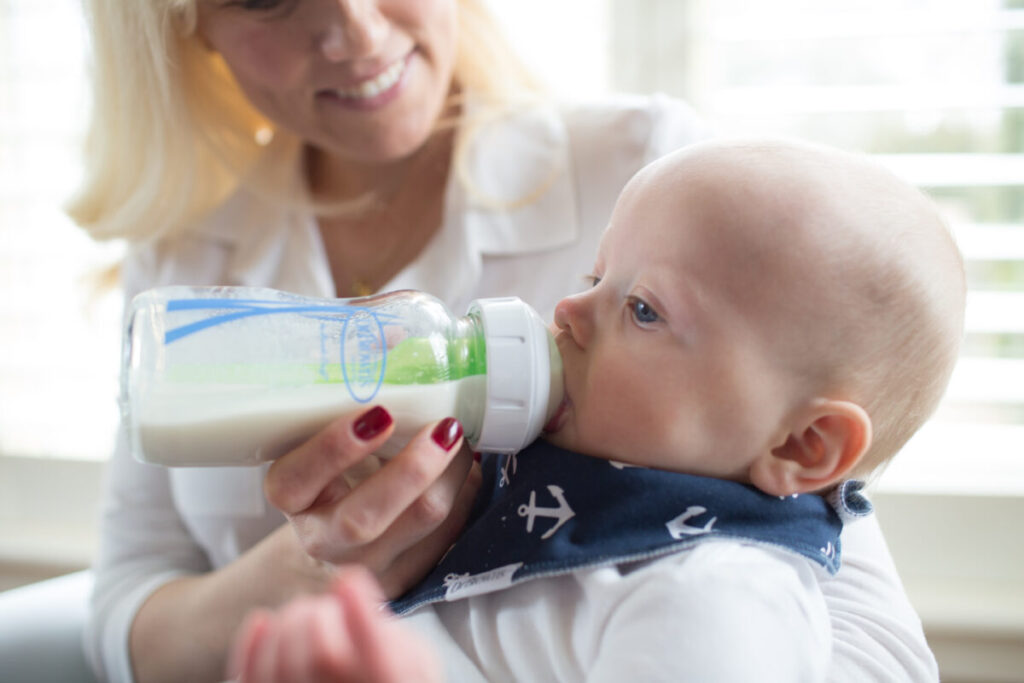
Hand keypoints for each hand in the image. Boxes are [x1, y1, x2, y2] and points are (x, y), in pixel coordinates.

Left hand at [228, 565, 442, 682]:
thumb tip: (351, 596)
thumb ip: (392, 634)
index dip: (358, 609)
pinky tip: (264, 622)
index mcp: (390, 681)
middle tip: (325, 607)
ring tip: (303, 619)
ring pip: (282, 664)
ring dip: (288, 626)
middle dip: (319, 613)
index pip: (378, 656)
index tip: (349, 579)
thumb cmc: (391, 677)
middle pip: (323, 652)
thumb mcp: (417, 661)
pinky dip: (252, 645)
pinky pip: (251, 679)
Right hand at [264, 406, 480, 596]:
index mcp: (290, 497)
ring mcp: (365, 566)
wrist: (339, 544)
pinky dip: (463, 493)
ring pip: (420, 522)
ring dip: (452, 474)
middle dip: (412, 469)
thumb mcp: (329, 443)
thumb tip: (395, 346)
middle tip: (443, 427)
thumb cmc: (337, 475)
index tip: (379, 413)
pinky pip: (448, 533)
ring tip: (459, 437)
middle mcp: (322, 539)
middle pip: (362, 519)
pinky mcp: (406, 578)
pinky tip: (463, 469)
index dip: (334, 447)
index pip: (295, 479)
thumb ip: (354, 407)